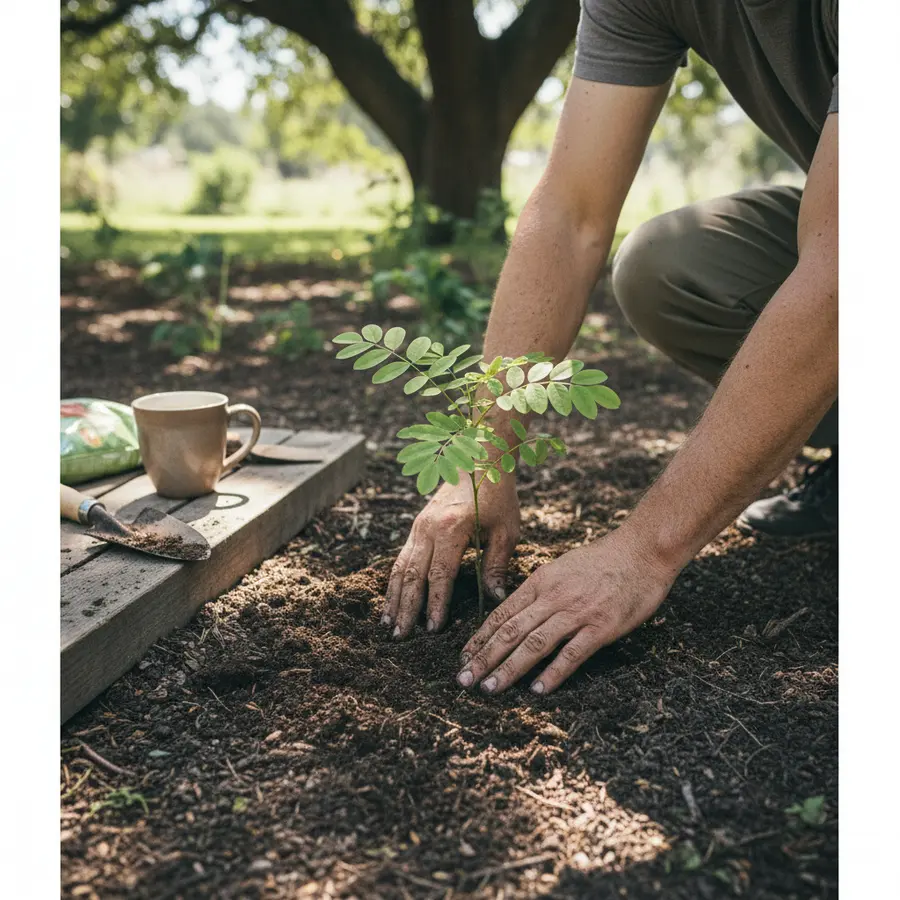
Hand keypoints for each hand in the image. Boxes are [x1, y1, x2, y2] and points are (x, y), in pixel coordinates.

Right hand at [383, 474, 519, 638]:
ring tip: (389, 626)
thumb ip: (497, 565)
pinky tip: (391, 602)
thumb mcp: (505, 530)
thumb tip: (496, 599)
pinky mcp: (416, 527)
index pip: (439, 574)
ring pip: (399, 568)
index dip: (435, 603)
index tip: (433, 629)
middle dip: (406, 608)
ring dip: (394, 599)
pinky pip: (400, 559)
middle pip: (411, 575)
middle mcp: (428, 528)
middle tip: (401, 638)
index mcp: (451, 529)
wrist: (478, 458)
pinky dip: (394, 583)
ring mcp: (418, 527)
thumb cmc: (497, 495)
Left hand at [456, 526, 676, 694]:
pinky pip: (572, 653)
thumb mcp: (562, 568)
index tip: (464, 657)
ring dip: (509, 668)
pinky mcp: (601, 627)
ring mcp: (577, 613)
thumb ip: (541, 590)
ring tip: (489, 687)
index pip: (502, 613)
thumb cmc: (603, 561)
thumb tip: (518, 611)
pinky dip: (553, 673)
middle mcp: (553, 597)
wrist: (642, 551)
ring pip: (534, 643)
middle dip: (484, 657)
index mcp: (541, 582)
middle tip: (463, 680)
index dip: (481, 637)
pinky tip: (537, 690)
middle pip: (511, 630)